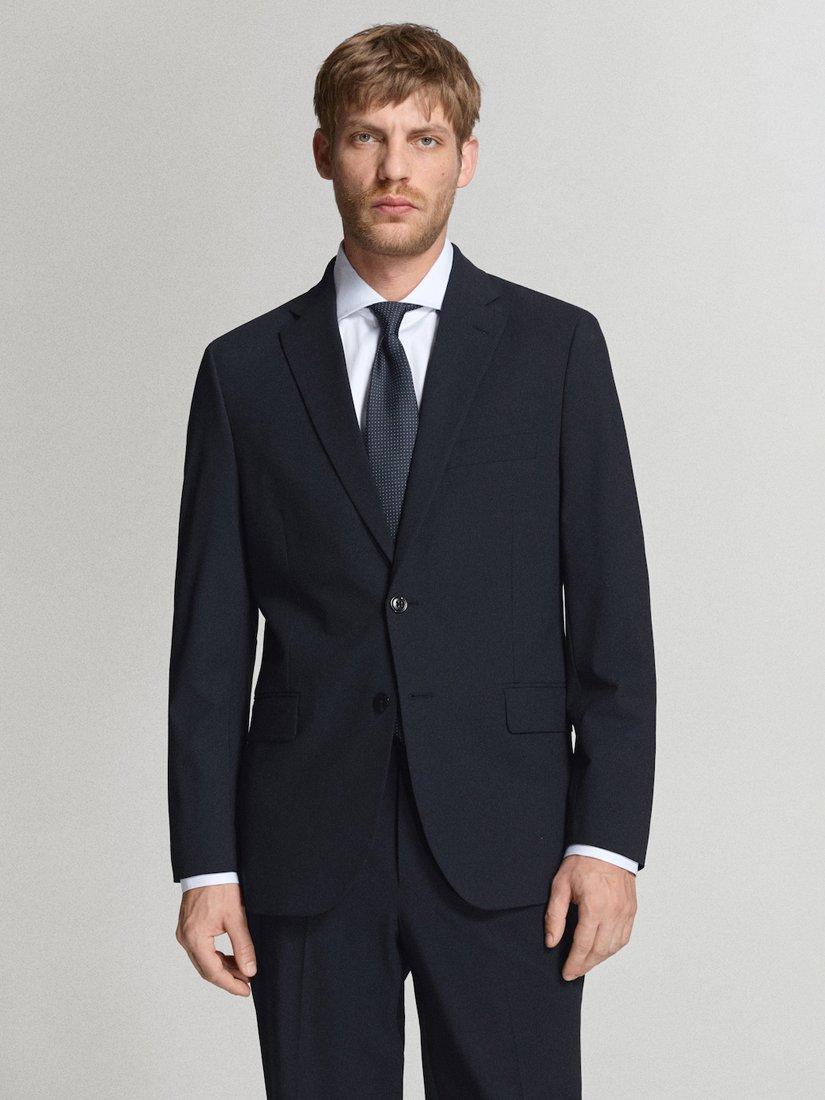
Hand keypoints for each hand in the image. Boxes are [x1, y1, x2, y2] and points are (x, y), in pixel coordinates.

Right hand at [175, 883, 256, 995]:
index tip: (246, 990)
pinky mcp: (188, 927)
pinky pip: (201, 950)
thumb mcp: (236, 917)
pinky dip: (215, 956)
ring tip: (242, 971)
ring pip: (203, 960)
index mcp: (195, 938)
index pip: (213, 972)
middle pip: (206, 969)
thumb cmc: (220, 886)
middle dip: (227, 978)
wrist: (208, 865)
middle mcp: (185, 938)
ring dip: (222, 968)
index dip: (230, 984)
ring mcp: (185, 933)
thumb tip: (249, 970)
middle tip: (246, 983)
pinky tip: (230, 957)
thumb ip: (243, 946)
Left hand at [544, 854, 636, 979]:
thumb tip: (551, 941)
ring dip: (599, 959)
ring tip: (585, 964)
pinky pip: (624, 937)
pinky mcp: (632, 910)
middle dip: (585, 965)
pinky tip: (602, 951)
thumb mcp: (560, 885)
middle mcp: (613, 912)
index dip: (574, 962)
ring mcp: (625, 912)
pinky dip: (613, 948)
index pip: (583, 945)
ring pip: (614, 947)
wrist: (606, 846)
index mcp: (594, 906)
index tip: (566, 973)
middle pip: (600, 950)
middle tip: (573, 973)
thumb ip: (555, 915)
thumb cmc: (582, 863)